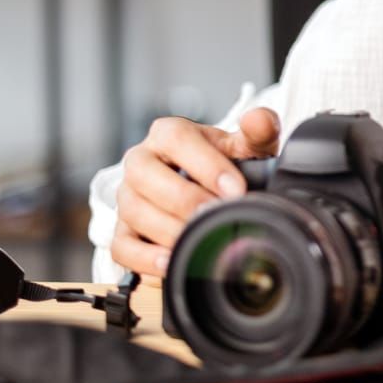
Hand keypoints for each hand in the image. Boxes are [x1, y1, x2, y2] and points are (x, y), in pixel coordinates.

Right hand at [111, 107, 281, 280]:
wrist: (207, 190)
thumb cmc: (225, 165)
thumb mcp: (245, 147)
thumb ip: (258, 131)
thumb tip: (260, 120)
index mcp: (168, 133)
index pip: (177, 139)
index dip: (206, 165)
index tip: (236, 189)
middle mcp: (141, 161)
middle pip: (145, 174)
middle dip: (184, 199)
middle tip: (215, 216)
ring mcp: (128, 196)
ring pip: (133, 210)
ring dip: (167, 229)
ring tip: (197, 241)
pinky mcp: (123, 230)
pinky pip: (121, 246)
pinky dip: (144, 257)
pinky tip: (170, 262)